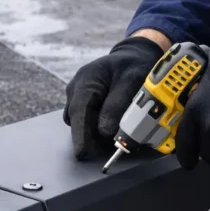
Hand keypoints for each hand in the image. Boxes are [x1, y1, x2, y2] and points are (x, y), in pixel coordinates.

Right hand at [64, 36, 163, 159]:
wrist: (133, 56)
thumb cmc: (133, 66)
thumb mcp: (133, 80)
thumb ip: (118, 105)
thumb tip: (105, 131)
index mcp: (86, 80)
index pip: (79, 111)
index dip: (80, 134)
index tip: (83, 154)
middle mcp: (76, 89)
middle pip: (78, 121)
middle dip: (92, 136)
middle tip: (114, 144)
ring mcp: (77, 97)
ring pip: (82, 123)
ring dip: (96, 132)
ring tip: (119, 129)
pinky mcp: (84, 105)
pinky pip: (87, 121)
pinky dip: (99, 127)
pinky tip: (114, 125)